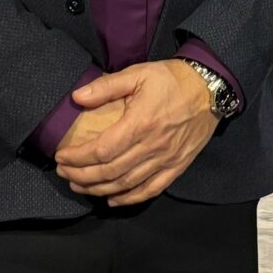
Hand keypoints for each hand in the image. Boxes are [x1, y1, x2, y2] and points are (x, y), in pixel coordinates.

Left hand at [55, 60, 218, 206]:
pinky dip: (130, 198)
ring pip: (127, 184)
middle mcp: (152, 146)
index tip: (61, 157)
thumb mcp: (138, 73)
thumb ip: (106, 86)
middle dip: (82, 176)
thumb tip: (77, 97)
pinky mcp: (177, 166)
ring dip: (99, 189)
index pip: (101, 150)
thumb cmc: (172, 79)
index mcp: (140, 123)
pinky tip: (112, 199)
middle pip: (110, 172)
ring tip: (79, 187)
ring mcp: (166, 160)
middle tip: (64, 174)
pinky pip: (151, 189)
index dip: (78, 158)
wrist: (210, 88)